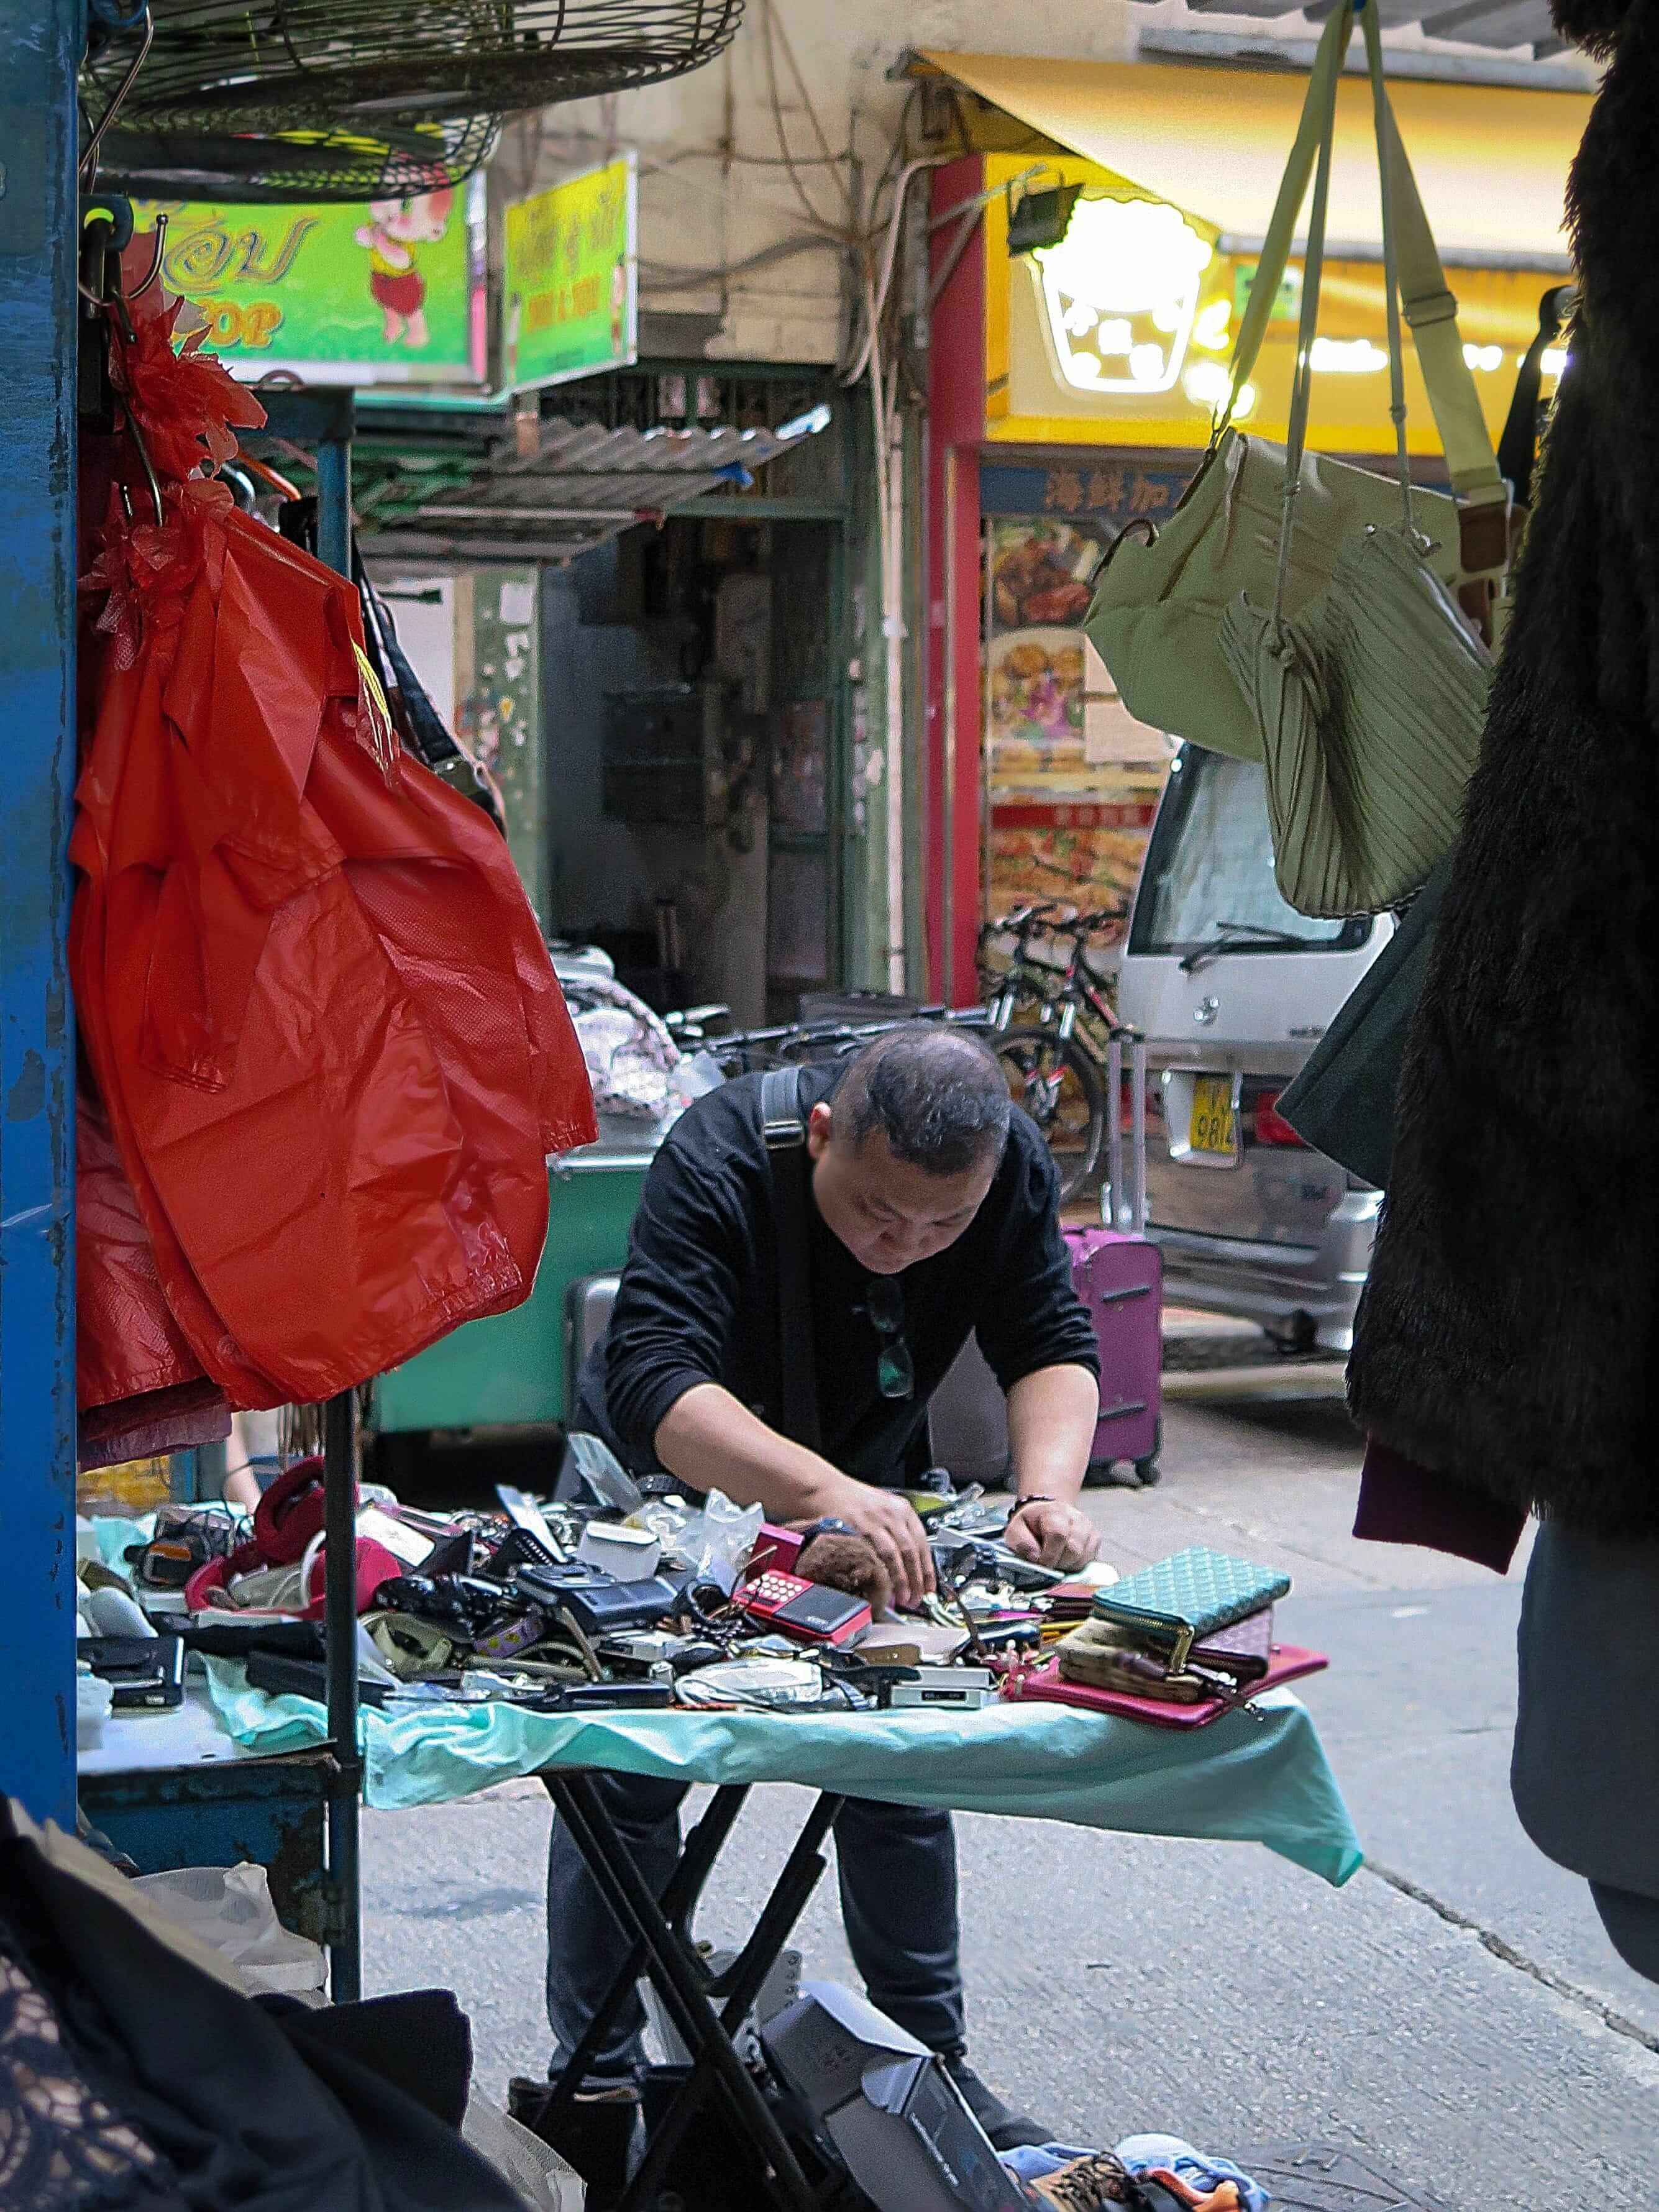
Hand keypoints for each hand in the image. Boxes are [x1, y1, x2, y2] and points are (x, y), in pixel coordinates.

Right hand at [815, 1479, 935, 1611]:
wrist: (827, 1489)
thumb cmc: (856, 1501)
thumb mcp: (885, 1509)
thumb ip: (898, 1534)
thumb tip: (911, 1568)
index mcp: (903, 1510)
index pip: (923, 1544)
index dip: (928, 1570)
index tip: (929, 1589)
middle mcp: (891, 1514)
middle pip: (911, 1552)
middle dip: (916, 1580)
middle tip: (917, 1599)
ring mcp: (874, 1521)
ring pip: (894, 1555)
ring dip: (901, 1579)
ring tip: (903, 1597)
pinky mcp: (856, 1528)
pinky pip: (870, 1554)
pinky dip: (878, 1571)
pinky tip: (881, 1584)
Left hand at [1003, 1497, 1098, 1572]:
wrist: (1046, 1515)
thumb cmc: (1031, 1524)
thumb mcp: (1015, 1530)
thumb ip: (1020, 1542)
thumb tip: (1035, 1557)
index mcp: (1054, 1512)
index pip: (1058, 1534)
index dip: (1049, 1555)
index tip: (1041, 1563)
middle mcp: (1075, 1517)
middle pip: (1074, 1549)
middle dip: (1058, 1563)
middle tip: (1047, 1563)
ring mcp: (1088, 1528)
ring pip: (1083, 1557)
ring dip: (1068, 1565)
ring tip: (1056, 1559)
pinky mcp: (1095, 1538)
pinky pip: (1090, 1559)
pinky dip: (1077, 1565)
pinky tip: (1066, 1558)